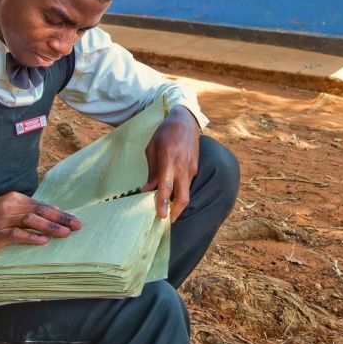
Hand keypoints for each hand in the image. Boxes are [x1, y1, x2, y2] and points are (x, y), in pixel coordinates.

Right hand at [0, 192, 81, 252]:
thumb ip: (30, 209)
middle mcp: (11, 206)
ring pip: (31, 221)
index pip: (43, 206)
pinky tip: (43, 241)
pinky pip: (16, 234)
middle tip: (77, 226)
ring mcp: (3, 218)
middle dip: (61, 219)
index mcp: (16, 198)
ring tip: (65, 233)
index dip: (60, 213)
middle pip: (40, 211)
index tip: (75, 220)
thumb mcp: (10, 209)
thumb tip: (55, 209)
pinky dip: (31, 237)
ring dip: (50, 227)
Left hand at [141, 105, 199, 222]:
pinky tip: (172, 195)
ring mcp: (191, 168)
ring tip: (166, 211)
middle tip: (166, 222)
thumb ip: (151, 171)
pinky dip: (180, 193)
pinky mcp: (195, 168)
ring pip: (186, 192)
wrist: (186, 121)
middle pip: (183, 196)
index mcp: (169, 159)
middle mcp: (183, 166)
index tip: (160, 215)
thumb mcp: (152, 148)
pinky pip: (187, 184)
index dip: (164, 202)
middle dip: (175, 212)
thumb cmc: (165, 133)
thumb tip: (146, 190)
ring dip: (177, 204)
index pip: (167, 186)